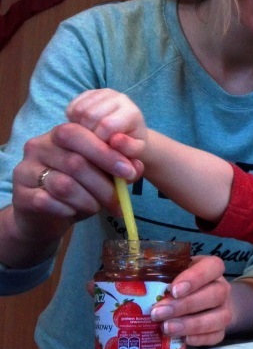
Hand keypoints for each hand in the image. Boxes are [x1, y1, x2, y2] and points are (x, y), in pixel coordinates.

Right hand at [6, 123, 139, 251]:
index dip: (107, 153)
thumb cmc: (79, 189)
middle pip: (75, 161)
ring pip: (64, 185)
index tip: (129, 172)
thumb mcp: (102, 175)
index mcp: (60, 134)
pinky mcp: (20, 194)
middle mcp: (39, 147)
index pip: (81, 133)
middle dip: (103, 182)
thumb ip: (121, 168)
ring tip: (97, 207)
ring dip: (88, 200)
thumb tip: (137, 167)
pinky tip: (73, 212)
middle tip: (119, 198)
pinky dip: (68, 210)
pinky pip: (48, 202)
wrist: (46, 215)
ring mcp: (26, 169)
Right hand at [65, 89, 147, 154]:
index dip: (98, 142)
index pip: (106, 125)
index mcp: (131, 112)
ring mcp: (102, 93)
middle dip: (87, 135)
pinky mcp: (89, 93)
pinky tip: (83, 129)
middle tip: (91, 146)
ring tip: (88, 138)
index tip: (100, 152)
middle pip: (90, 115)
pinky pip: (71, 107)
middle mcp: (118, 97)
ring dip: (78, 128)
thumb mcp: (135, 152)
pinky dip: (73, 121)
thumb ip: (128, 148)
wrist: (130, 133)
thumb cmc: (132, 146)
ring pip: (79, 110)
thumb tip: (115, 140)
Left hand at [150, 255, 232, 345]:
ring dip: (191, 324)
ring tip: (166, 329)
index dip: (195, 278)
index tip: (173, 289)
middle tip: (158, 313)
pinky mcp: (222, 330)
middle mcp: (222, 288)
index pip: (212, 267)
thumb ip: (161, 272)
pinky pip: (216, 336)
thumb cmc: (183, 283)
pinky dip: (201, 339)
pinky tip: (183, 340)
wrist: (206, 301)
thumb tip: (133, 276)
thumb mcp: (174, 271)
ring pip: (219, 317)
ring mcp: (225, 310)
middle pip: (215, 295)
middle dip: (185, 305)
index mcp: (211, 269)